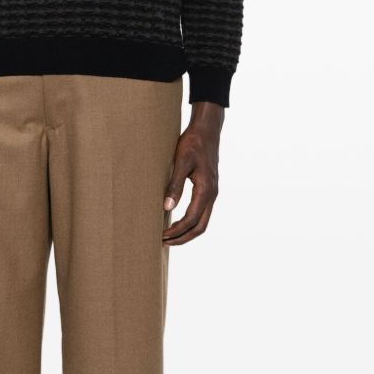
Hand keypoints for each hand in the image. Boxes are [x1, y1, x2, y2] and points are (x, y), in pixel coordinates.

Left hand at [162, 101, 223, 245]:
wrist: (207, 130)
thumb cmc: (193, 143)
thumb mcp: (180, 161)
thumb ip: (174, 185)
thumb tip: (167, 207)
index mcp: (206, 189)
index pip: (192, 219)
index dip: (177, 231)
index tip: (161, 236)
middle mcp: (212, 194)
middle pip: (200, 227)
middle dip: (183, 238)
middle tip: (164, 242)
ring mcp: (212, 192)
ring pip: (202, 222)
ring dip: (187, 232)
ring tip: (169, 236)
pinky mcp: (208, 189)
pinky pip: (201, 213)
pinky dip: (190, 222)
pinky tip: (176, 221)